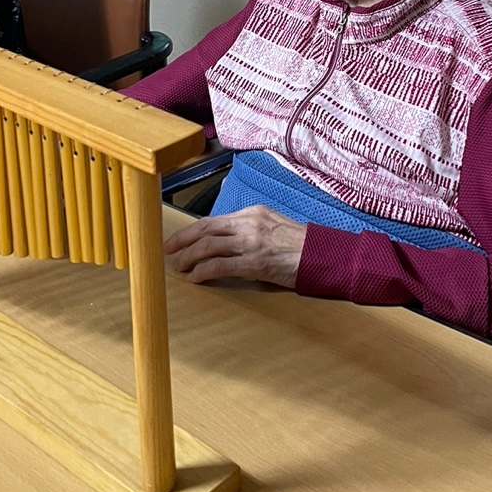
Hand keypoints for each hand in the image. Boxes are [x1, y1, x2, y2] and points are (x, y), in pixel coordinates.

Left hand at [164, 205, 305, 289]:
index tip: (179, 239)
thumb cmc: (302, 246)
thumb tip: (229, 244)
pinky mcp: (254, 262)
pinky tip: (195, 278)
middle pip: (205, 228)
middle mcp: (249, 223)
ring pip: (208, 245)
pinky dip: (203, 272)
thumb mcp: (274, 227)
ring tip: (179, 267)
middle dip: (182, 240)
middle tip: (167, 250)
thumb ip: (252, 231)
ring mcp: (251, 242)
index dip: (193, 231)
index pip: (214, 220)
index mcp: (253, 213)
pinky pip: (220, 266)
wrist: (323, 255)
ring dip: (188, 257)